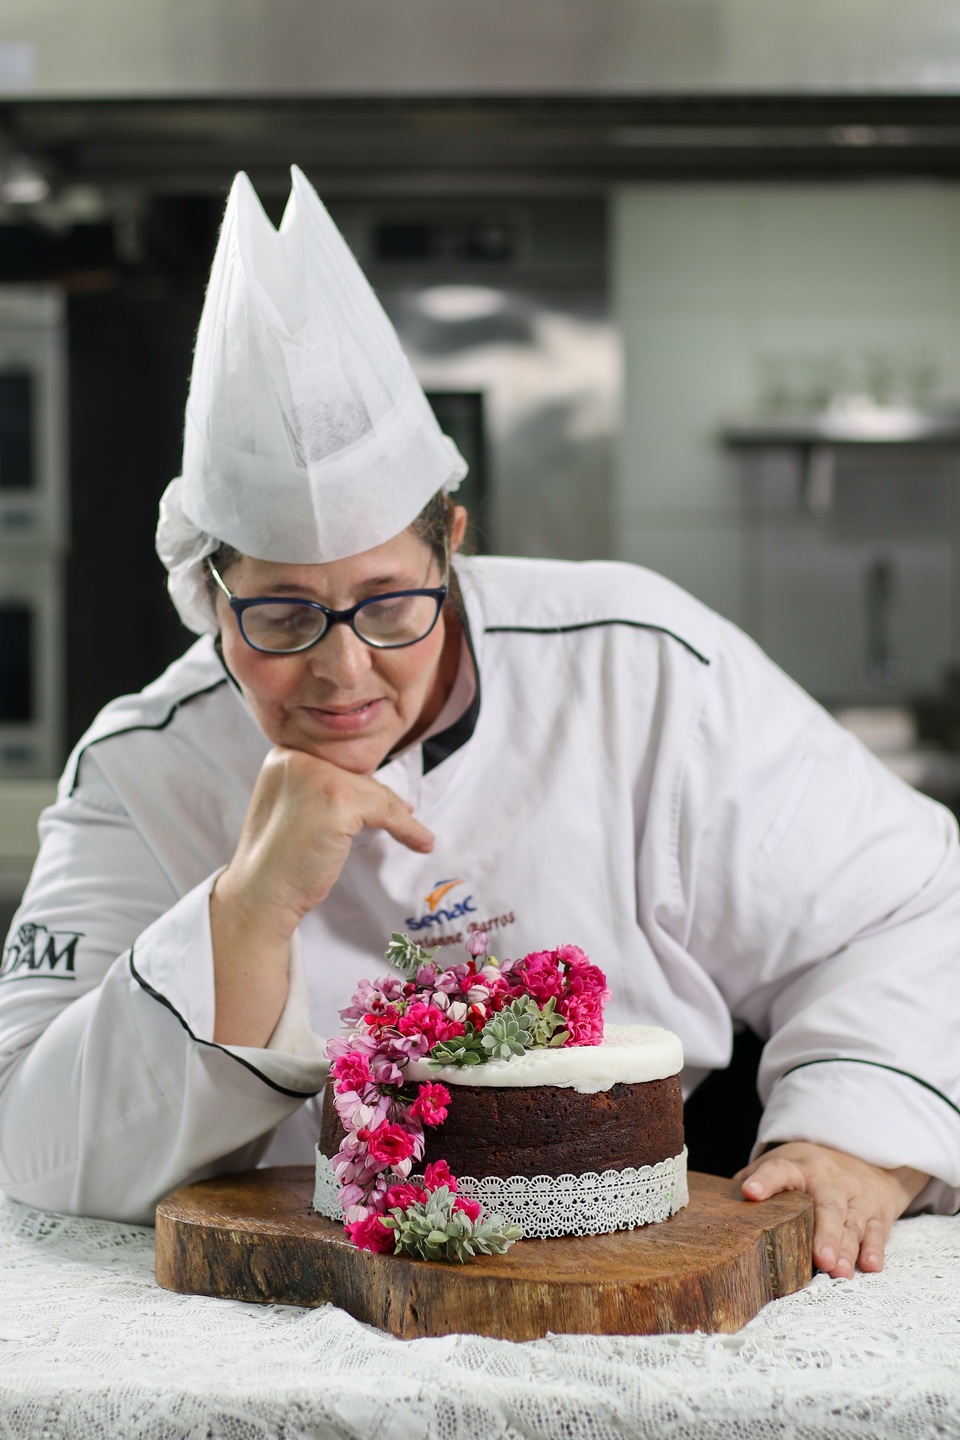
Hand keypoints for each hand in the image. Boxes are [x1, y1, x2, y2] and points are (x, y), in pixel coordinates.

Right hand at [210, 747, 433, 1045]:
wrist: (260, 896)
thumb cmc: (278, 861)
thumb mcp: (292, 808)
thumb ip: (319, 789)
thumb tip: (375, 786)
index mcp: (282, 756)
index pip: (335, 763)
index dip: (362, 784)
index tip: (388, 800)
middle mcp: (297, 758)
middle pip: (355, 774)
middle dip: (380, 799)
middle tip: (405, 816)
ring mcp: (317, 777)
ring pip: (373, 792)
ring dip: (399, 816)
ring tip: (416, 835)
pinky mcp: (337, 799)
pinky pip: (387, 810)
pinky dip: (407, 829)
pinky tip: (421, 842)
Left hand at [734, 1141, 928, 1278]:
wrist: (863, 1159)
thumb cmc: (808, 1172)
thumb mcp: (782, 1166)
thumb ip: (753, 1182)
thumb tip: (715, 1207)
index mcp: (797, 1167)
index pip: (778, 1170)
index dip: (764, 1181)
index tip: (750, 1192)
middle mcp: (828, 1180)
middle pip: (827, 1205)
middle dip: (824, 1232)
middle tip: (820, 1258)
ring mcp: (855, 1195)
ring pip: (852, 1222)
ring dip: (846, 1248)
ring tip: (838, 1271)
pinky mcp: (877, 1211)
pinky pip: (877, 1231)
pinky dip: (874, 1249)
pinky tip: (869, 1265)